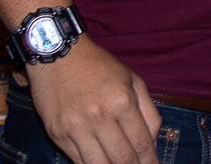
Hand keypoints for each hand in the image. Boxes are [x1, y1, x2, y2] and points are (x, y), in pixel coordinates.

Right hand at [26, 39, 161, 163]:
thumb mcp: (132, 80)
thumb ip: (148, 110)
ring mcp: (76, 128)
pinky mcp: (57, 135)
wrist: (58, 56)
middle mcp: (99, 117)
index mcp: (122, 102)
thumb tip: (153, 140)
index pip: (140, 143)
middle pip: (122, 158)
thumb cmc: (99, 66)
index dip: (149, 160)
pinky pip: (77, 160)